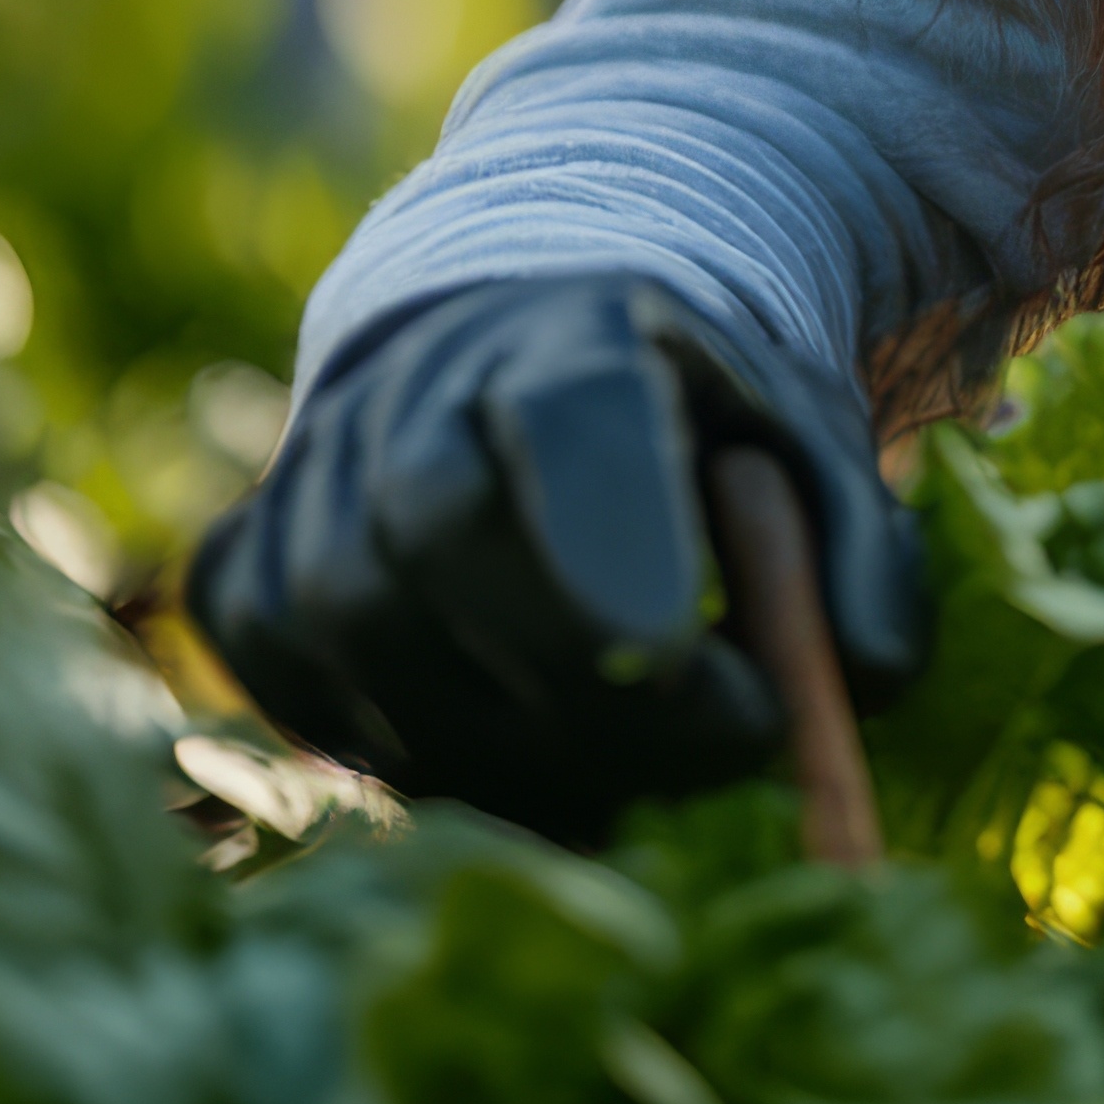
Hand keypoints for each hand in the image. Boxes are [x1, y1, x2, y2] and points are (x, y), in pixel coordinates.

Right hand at [185, 274, 923, 841]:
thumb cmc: (691, 432)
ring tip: (640, 765)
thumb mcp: (808, 456)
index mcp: (571, 338)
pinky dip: (424, 763)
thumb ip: (860, 557)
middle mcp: (408, 401)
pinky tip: (521, 751)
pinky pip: (307, 706)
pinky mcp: (243, 590)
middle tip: (723, 749)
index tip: (670, 663)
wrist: (522, 377)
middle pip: (451, 552)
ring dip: (517, 749)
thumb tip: (861, 683)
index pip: (565, 424)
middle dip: (583, 688)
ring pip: (372, 652)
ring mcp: (305, 492)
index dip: (604, 549)